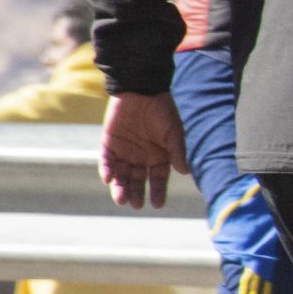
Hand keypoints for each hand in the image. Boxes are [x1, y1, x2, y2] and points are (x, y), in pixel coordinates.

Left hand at [101, 91, 189, 208]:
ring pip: (121, 176)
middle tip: (136, 204)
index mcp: (158, 157)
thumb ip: (177, 151)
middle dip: (136, 194)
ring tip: (122, 200)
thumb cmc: (161, 110)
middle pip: (137, 181)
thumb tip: (185, 172)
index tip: (158, 204)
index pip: (158, 180)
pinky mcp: (109, 144)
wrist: (140, 89)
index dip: (158, 192)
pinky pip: (107, 161)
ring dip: (120, 188)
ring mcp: (124, 152)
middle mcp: (141, 158)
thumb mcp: (173, 131)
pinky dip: (107, 170)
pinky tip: (109, 179)